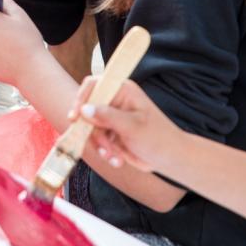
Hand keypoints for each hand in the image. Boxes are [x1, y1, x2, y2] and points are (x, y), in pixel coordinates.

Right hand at [68, 78, 186, 172]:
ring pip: (90, 127)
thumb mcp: (132, 126)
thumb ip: (107, 116)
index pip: (94, 86)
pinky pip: (96, 140)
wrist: (169, 159)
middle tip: (103, 147)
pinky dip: (104, 151)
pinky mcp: (111, 132)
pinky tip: (117, 159)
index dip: (81, 99)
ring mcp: (112, 117)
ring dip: (99, 145)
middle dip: (93, 131)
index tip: (75, 117)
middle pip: (87, 109)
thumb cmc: (157, 138)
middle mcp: (114, 101)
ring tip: (114, 156)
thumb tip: (84, 110)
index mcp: (122, 90)